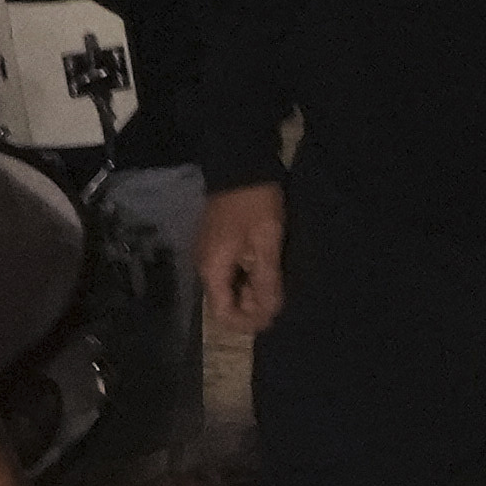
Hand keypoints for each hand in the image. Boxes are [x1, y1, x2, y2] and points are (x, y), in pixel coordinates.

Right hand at [196, 180, 286, 332]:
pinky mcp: (218, 242)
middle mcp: (205, 266)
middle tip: (280, 296)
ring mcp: (210, 253)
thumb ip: (266, 280)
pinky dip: (248, 275)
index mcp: (212, 269)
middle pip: (225, 301)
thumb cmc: (255, 204)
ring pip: (229, 285)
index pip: (222, 314)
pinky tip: (268, 267)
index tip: (273, 317)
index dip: (247, 322)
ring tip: (278, 283)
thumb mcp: (266, 243)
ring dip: (252, 290)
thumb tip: (269, 314)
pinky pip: (231, 270)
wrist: (241, 163)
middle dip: (252, 306)